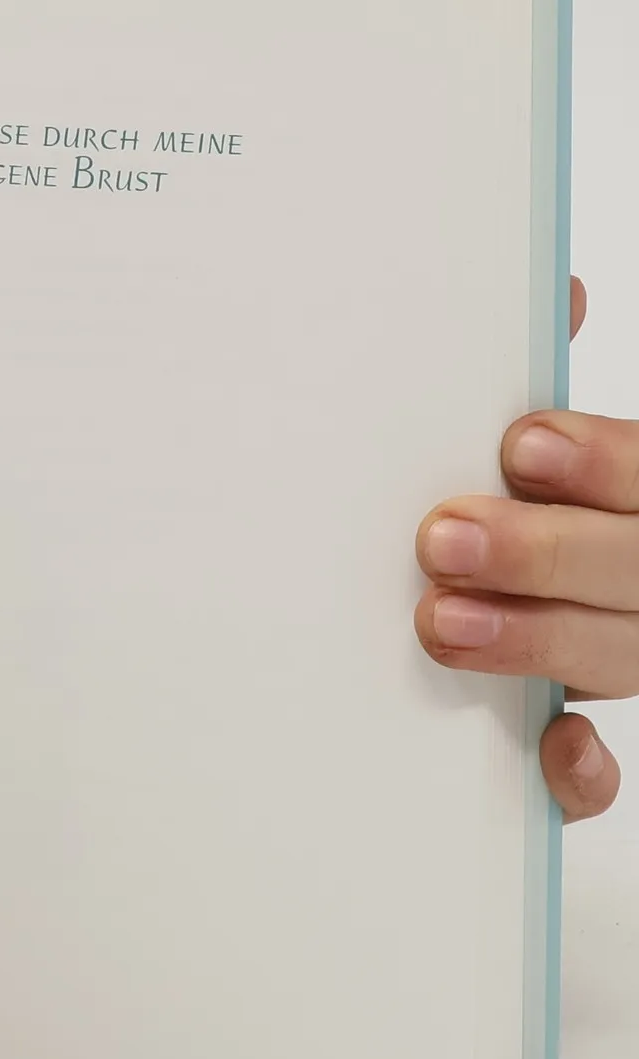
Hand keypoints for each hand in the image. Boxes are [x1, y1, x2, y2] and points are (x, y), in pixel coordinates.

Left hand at [416, 277, 623, 820]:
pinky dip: (584, 769)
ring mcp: (631, 650)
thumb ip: (541, 380)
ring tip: (439, 621)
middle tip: (442, 537)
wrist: (521, 588)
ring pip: (623, 657)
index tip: (519, 444)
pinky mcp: (581, 737)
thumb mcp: (551, 453)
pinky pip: (601, 772)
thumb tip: (554, 286)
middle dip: (546, 552)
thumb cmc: (539, 514)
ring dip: (538, 640)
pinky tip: (553, 745)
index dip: (601, 463)